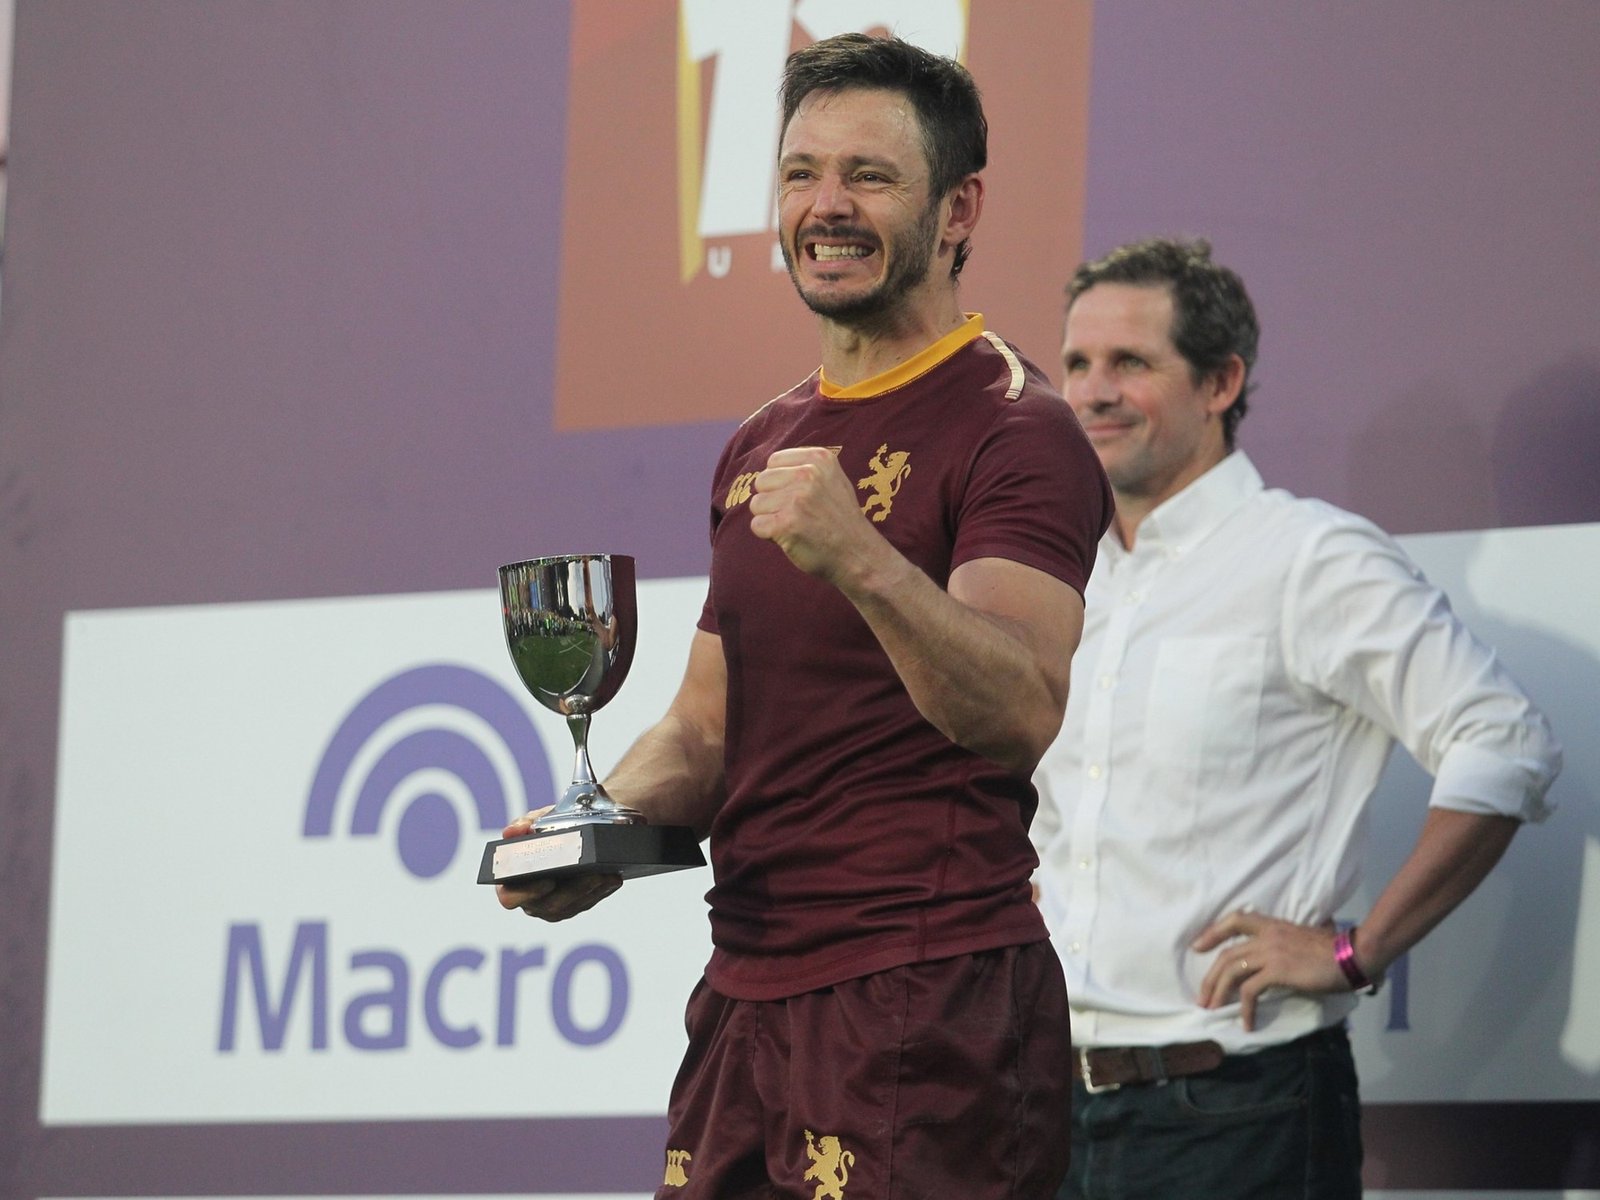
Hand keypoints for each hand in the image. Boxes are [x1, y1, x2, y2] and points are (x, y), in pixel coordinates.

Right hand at [492, 809, 622, 921]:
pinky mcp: (574, 906)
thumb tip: (511, 831)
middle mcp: (530, 900)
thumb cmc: (546, 828)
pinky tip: (612, 878)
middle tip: (591, 874)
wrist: (569, 831)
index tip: (547, 881)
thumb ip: (522, 825)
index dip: (527, 893)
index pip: (510, 897)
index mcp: (511, 883)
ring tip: (606, 874)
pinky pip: (587, 903)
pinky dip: (601, 890)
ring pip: (572, 906)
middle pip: (549, 905)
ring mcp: (553, 907)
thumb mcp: (534, 821)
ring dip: (591, 891)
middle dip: (574, 891)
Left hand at [747, 447, 875, 583]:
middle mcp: (808, 474)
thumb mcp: (833, 479)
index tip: (799, 498)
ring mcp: (797, 499)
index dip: (780, 482)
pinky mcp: (786, 524)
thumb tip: (768, 469)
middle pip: (761, 481)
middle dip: (772, 500)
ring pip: (756, 504)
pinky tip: (790, 537)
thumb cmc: (841, 520)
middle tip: (797, 515)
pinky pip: (756, 525)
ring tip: (795, 526)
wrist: (858, 554)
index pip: (774, 461)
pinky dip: (768, 535)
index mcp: (819, 459)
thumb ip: (805, 468)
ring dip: (770, 518)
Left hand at [1192, 910, 1346, 1030]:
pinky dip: (1245, 1009)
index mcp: (1273, 925)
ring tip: (1213, 1010)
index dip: (1213, 932)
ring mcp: (1270, 952)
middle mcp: (1267, 936)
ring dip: (1218, 993)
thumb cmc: (1337, 950)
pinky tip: (1247, 1023)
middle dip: (1210, 977)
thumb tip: (1287, 957)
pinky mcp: (1277, 970)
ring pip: (1232, 971)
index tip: (1197, 946)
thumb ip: (1289, 944)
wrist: (1353, 955)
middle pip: (1227, 954)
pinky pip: (1250, 991)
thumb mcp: (1306, 938)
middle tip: (1202, 996)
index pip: (1235, 920)